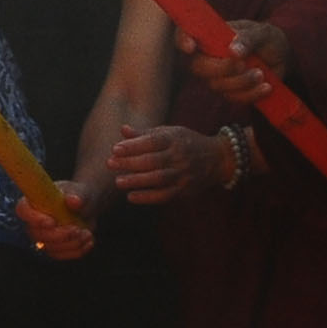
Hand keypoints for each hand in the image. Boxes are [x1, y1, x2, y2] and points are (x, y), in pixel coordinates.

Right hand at [24, 197, 95, 260]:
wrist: (87, 208)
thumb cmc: (79, 196)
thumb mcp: (81, 192)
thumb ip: (77, 195)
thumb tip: (74, 201)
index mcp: (34, 202)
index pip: (23, 210)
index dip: (34, 218)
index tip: (52, 222)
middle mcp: (35, 221)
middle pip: (37, 234)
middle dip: (58, 235)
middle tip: (76, 229)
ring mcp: (43, 236)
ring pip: (50, 248)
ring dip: (71, 244)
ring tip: (86, 233)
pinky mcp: (54, 248)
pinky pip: (61, 255)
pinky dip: (77, 251)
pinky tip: (88, 240)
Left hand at [106, 123, 239, 206]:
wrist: (216, 159)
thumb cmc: (186, 142)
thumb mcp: (169, 133)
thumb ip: (145, 134)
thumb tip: (123, 130)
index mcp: (174, 139)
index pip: (152, 141)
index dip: (133, 145)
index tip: (115, 148)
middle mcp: (180, 156)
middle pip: (153, 161)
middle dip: (130, 163)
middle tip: (110, 164)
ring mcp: (183, 174)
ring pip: (158, 179)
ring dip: (136, 181)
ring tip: (118, 181)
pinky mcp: (184, 190)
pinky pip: (164, 195)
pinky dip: (147, 197)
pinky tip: (131, 196)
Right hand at [183, 17, 286, 105]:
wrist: (282, 58)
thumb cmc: (267, 39)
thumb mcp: (261, 33)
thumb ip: (247, 38)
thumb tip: (233, 50)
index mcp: (211, 35)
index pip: (186, 35)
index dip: (182, 40)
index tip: (191, 47)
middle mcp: (209, 56)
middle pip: (198, 67)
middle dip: (221, 68)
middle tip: (242, 64)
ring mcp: (218, 76)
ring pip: (217, 85)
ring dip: (241, 82)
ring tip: (261, 74)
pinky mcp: (230, 91)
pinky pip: (233, 98)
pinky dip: (251, 94)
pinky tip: (266, 86)